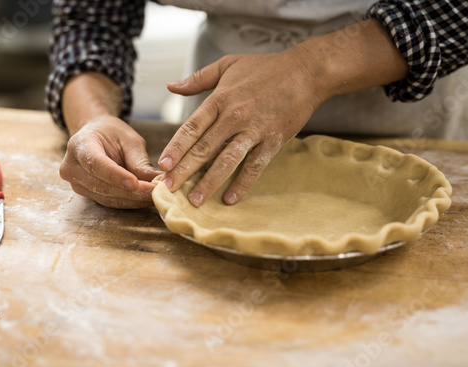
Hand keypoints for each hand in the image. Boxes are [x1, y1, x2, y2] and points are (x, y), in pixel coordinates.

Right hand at [60, 115, 160, 207]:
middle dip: (131, 192)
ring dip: (133, 200)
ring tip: (155, 196)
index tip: (135, 183)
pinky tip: (146, 199)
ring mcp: (77, 184)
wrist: (96, 137)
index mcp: (79, 145)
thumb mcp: (129, 139)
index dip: (115, 175)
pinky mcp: (87, 194)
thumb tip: (156, 180)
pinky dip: (130, 202)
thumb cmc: (113, 134)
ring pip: (107, 198)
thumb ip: (139, 160)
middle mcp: (72, 167)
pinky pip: (110, 202)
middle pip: (102, 185)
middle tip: (156, 192)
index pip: (95, 163)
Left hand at [159, 47, 324, 206]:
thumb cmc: (265, 68)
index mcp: (220, 99)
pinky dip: (242, 183)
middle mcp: (235, 116)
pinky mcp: (273, 141)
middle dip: (184, 170)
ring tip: (195, 200)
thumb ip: (198, 78)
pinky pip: (255, 166)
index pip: (192, 127)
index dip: (176, 147)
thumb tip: (171, 86)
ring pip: (227, 161)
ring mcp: (254, 130)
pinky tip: (230, 198)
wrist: (305, 72)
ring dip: (209, 182)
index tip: (162, 165)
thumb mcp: (227, 64)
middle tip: (169, 188)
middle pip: (204, 148)